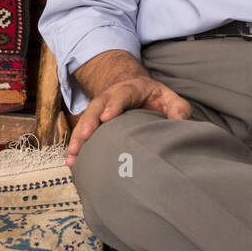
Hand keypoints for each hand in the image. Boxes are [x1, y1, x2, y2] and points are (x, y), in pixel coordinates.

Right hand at [65, 76, 191, 166]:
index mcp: (132, 88)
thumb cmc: (156, 98)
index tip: (107, 118)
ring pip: (86, 119)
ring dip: (78, 136)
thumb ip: (178, 109)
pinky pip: (83, 131)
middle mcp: (111, 96)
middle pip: (97, 106)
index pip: (122, 94)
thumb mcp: (170, 99)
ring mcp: (100, 108)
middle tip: (84, 137)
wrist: (138, 91)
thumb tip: (179, 124)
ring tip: (73, 155)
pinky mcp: (95, 121)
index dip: (114, 105)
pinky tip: (71, 161)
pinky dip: (76, 145)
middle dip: (89, 121)